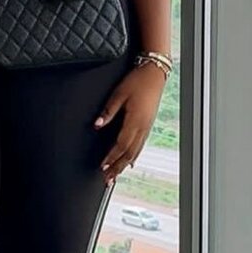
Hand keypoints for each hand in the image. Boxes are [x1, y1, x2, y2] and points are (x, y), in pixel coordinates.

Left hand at [94, 64, 165, 183]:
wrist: (155, 73)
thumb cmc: (137, 81)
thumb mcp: (118, 94)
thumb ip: (107, 111)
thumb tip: (96, 125)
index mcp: (135, 121)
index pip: (121, 145)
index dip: (111, 157)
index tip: (103, 167)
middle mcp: (143, 127)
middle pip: (129, 153)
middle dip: (117, 167)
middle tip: (108, 180)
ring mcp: (147, 127)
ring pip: (136, 151)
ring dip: (124, 164)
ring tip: (116, 175)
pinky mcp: (148, 124)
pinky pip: (140, 145)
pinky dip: (134, 156)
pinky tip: (130, 162)